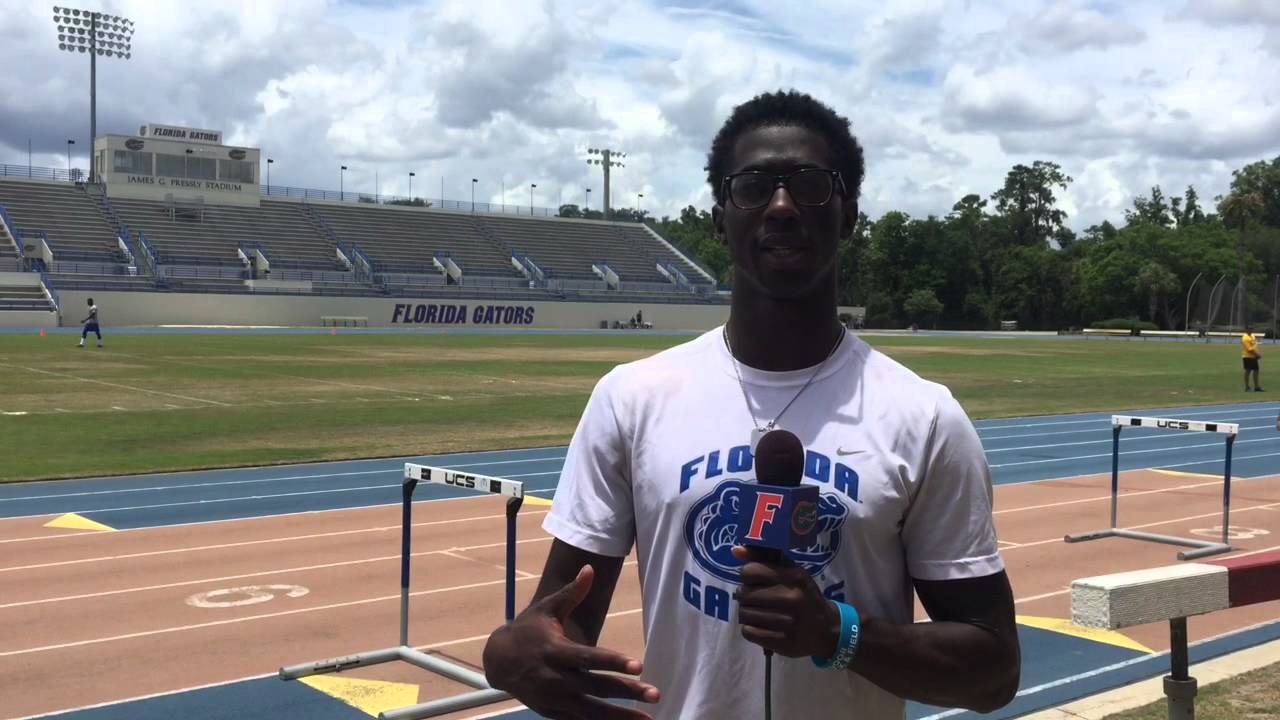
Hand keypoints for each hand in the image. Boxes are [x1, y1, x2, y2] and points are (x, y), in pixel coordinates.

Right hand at [482, 565, 660, 718]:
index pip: (589, 658)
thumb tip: (589, 569)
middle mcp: (556, 678)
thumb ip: (571, 593)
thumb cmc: (528, 630)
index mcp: (555, 651)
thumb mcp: (546, 609)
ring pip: (591, 711)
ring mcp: (554, 699)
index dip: (614, 662)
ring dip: (620, 717)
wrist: (498, 661)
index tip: (639, 665)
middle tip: (655, 694)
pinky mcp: (553, 713)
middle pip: (596, 687)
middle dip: (627, 692)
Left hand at [732, 545, 839, 658]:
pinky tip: (761, 626)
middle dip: (745, 596)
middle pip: (744, 593)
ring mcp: (787, 622)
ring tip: (758, 613)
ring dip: (746, 613)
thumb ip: (763, 559)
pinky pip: (748, 632)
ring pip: (744, 614)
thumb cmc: (804, 596)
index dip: (747, 576)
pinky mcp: (781, 642)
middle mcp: (791, 598)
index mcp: (794, 577)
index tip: (755, 581)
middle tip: (755, 599)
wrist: (826, 629)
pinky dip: (750, 629)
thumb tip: (736, 551)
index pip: (750, 571)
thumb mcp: (791, 572)